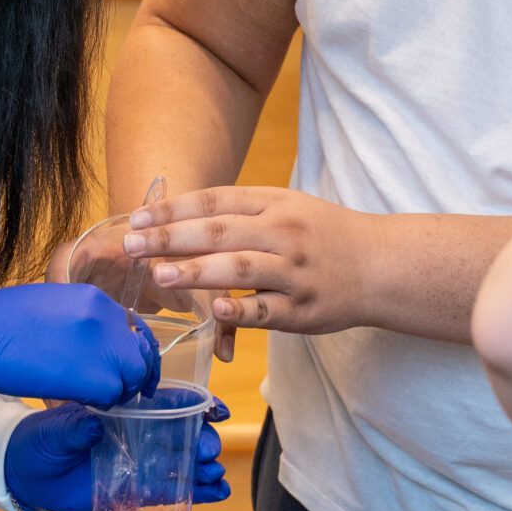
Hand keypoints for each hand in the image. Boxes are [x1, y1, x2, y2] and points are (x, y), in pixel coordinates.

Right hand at [0, 283, 160, 404]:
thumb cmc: (0, 319)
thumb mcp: (53, 303)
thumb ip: (83, 317)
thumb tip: (96, 339)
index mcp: (96, 298)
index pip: (132, 328)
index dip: (129, 350)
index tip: (122, 364)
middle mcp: (107, 318)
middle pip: (141, 352)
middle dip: (133, 372)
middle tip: (116, 387)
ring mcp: (104, 346)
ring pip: (132, 376)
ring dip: (117, 388)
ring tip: (92, 393)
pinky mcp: (94, 376)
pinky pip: (112, 395)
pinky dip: (100, 402)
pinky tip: (78, 399)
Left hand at [1, 399, 232, 510]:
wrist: (24, 473)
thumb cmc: (39, 440)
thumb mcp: (53, 430)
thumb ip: (75, 428)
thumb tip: (94, 426)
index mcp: (124, 410)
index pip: (167, 402)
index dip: (195, 405)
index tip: (216, 410)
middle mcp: (139, 434)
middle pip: (181, 434)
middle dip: (201, 439)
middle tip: (209, 450)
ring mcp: (140, 463)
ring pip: (181, 463)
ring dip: (204, 467)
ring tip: (216, 476)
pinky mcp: (137, 491)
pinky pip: (171, 490)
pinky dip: (197, 492)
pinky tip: (219, 493)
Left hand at [123, 187, 380, 359]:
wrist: (381, 265)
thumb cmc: (323, 235)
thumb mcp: (287, 207)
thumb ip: (240, 212)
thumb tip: (177, 219)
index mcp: (275, 202)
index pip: (216, 200)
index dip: (173, 209)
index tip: (136, 217)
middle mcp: (284, 232)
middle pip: (220, 231)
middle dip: (171, 238)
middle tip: (131, 245)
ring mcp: (295, 271)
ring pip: (240, 269)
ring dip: (197, 272)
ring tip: (159, 275)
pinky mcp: (304, 309)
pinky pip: (268, 310)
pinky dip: (241, 310)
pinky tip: (214, 309)